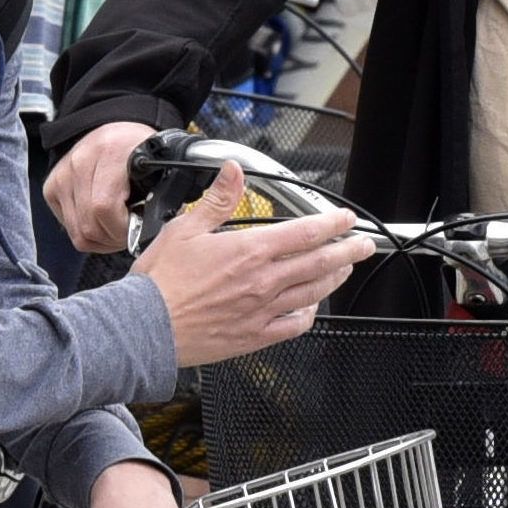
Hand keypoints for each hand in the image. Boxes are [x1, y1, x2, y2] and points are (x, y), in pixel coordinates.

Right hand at [48, 118, 145, 256]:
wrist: (113, 133)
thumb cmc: (137, 151)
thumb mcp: (156, 166)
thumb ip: (155, 194)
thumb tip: (148, 228)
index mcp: (109, 152)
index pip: (104, 207)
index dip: (122, 229)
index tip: (137, 230)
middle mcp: (79, 161)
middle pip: (89, 225)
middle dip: (113, 239)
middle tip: (128, 234)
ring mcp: (62, 175)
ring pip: (77, 232)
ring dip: (101, 240)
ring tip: (116, 229)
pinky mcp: (51, 187)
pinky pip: (69, 228)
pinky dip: (87, 233)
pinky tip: (101, 221)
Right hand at [139, 199, 375, 365]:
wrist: (145, 329)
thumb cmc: (161, 283)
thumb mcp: (185, 229)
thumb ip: (218, 200)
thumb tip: (233, 171)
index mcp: (250, 251)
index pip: (305, 233)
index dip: (332, 223)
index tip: (345, 219)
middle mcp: (264, 281)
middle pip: (320, 263)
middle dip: (348, 251)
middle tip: (363, 244)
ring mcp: (263, 310)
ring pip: (313, 292)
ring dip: (335, 278)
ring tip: (344, 269)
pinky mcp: (255, 336)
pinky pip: (294, 326)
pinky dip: (309, 314)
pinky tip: (311, 307)